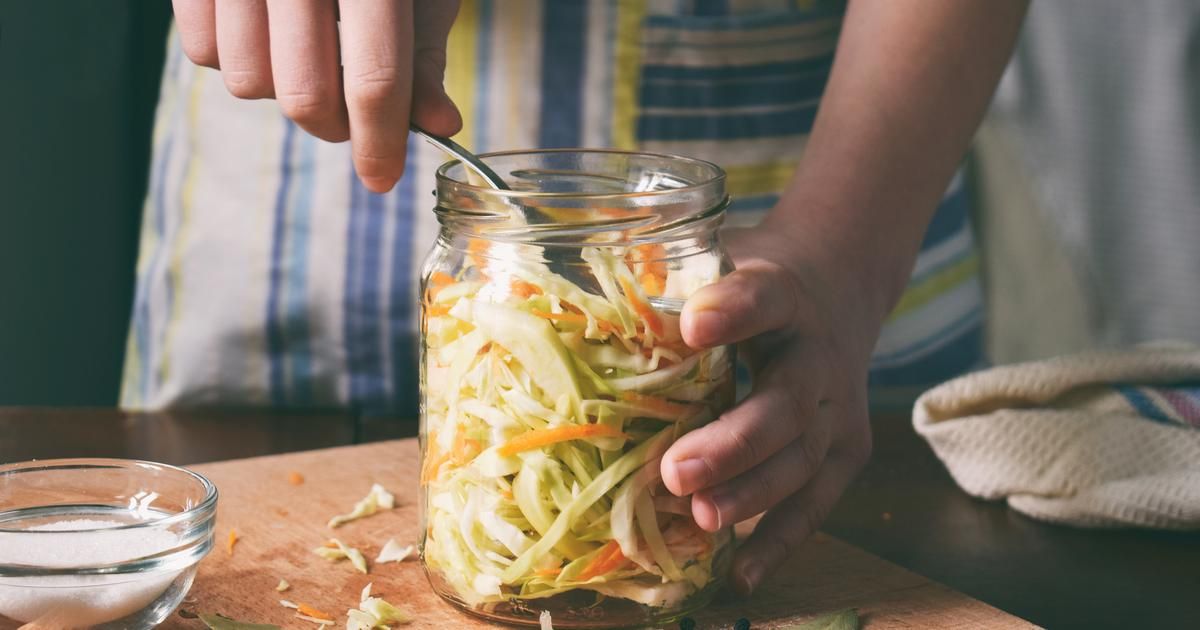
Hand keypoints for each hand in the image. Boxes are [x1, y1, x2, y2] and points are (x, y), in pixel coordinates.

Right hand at [173, 0, 462, 191]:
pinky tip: (266, 32)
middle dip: (335, 127)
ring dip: (282, 91)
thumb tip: (438, 126)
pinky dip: (236, 59)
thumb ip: (424, 54)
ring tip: (309, 58)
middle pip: (305, 95)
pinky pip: (202, 52)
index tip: (382, 179)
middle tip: (353, 118)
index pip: (376, 80)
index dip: (380, 142)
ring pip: (248, 82)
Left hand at [662, 226, 875, 594]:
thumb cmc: (752, 281)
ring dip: (750, 495)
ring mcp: (839, 407)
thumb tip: (552, 307)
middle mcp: (818, 354)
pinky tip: (741, 574)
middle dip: (733, 443)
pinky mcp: (846, 449)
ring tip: (700, 519)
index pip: (764, 298)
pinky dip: (778, 541)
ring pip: (802, 459)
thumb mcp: (716, 257)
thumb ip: (660, 279)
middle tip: (676, 471)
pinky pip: (816, 503)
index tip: (692, 325)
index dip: (733, 312)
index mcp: (783, 294)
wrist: (838, 286)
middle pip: (786, 403)